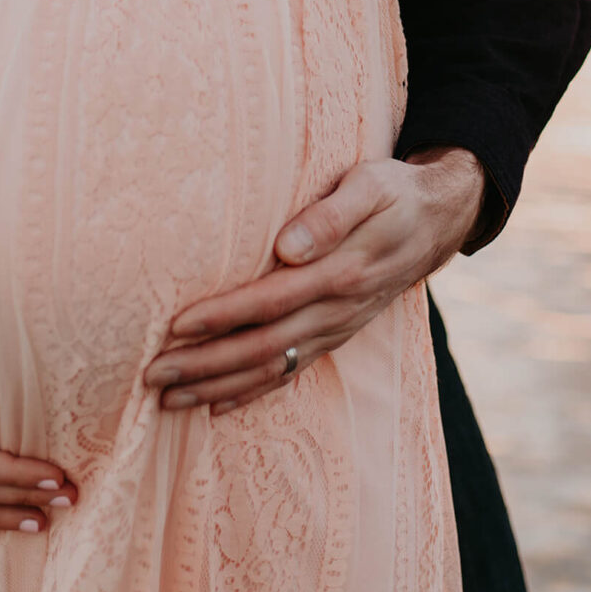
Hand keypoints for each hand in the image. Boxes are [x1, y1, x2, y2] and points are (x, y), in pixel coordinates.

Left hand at [144, 147, 488, 414]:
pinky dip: (252, 393)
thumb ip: (331, 214)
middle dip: (206, 364)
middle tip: (153, 374)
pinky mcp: (336, 335)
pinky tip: (216, 406)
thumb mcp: (371, 185)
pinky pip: (291, 372)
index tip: (177, 325)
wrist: (437, 218)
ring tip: (169, 397)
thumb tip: (288, 246)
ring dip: (219, 387)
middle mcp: (339, 310)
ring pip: (272, 368)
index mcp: (344, 272)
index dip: (224, 316)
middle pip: (263, 346)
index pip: (272, 300)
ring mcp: (338, 328)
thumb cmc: (394, 192)